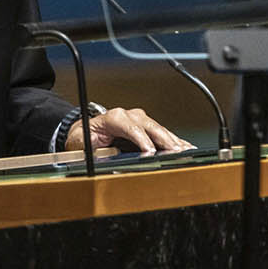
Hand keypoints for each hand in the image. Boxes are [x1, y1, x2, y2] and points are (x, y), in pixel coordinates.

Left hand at [65, 105, 194, 155]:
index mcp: (114, 117)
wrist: (85, 132)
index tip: (151, 152)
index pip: (132, 128)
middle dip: (164, 140)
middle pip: (151, 126)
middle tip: (176, 152)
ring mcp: (140, 120)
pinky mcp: (146, 127)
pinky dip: (175, 140)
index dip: (143, 140)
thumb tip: (100, 148)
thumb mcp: (81, 142)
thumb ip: (90, 145)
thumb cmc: (84, 138)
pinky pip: (163, 133)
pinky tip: (186, 147)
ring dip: (174, 141)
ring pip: (160, 129)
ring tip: (186, 151)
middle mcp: (130, 116)